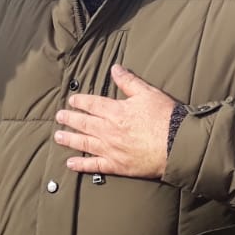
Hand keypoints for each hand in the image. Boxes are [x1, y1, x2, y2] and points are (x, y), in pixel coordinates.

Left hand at [54, 66, 177, 178]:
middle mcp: (109, 130)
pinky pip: (94, 166)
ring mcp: (111, 149)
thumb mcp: (148, 93)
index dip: (80, 101)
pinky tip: (70, 163)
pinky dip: (81, 165)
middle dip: (70, 119)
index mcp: (116, 111)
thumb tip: (115, 68)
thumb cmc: (166, 118)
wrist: (177, 145)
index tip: (72, 100)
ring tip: (58, 136)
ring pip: (85, 143)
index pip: (92, 104)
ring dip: (70, 139)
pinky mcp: (117, 166)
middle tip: (59, 116)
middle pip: (84, 123)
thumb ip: (129, 81)